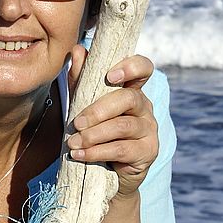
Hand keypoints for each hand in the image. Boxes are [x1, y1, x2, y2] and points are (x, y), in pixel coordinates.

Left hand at [66, 45, 159, 198]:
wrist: (107, 172)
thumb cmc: (95, 131)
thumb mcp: (85, 104)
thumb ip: (82, 79)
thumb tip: (78, 49)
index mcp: (132, 89)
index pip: (143, 68)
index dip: (131, 67)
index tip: (110, 75)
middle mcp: (145, 106)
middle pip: (128, 98)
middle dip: (98, 110)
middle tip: (77, 123)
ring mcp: (150, 129)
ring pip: (123, 126)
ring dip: (94, 134)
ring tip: (73, 142)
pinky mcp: (148, 151)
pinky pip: (122, 149)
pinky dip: (97, 152)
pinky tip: (80, 155)